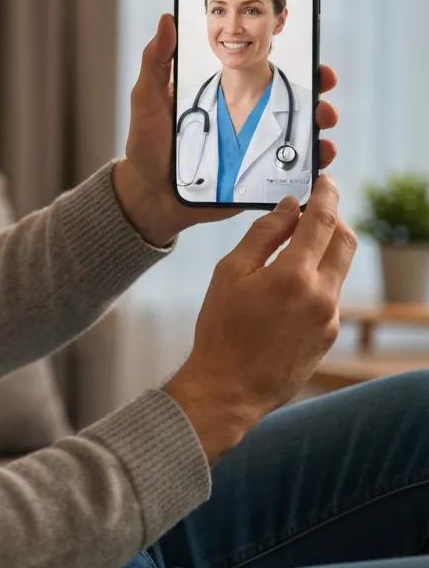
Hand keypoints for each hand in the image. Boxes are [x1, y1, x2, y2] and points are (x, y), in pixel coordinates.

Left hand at [113, 13, 340, 245]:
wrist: (148, 195)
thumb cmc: (146, 145)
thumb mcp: (148, 99)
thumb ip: (156, 61)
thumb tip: (167, 19)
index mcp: (226, 97)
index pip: (268, 76)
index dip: (297, 69)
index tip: (316, 62)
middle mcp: (245, 120)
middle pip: (293, 104)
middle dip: (318, 96)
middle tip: (325, 92)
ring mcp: (253, 150)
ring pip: (300, 135)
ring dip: (320, 125)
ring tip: (323, 123)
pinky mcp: (256, 178)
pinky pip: (292, 170)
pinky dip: (313, 163)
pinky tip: (320, 157)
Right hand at [163, 175, 357, 463]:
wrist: (229, 387)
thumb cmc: (221, 329)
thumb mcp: (229, 273)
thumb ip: (262, 234)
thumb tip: (288, 207)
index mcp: (294, 275)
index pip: (322, 221)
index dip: (326, 195)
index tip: (325, 180)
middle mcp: (322, 295)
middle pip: (345, 240)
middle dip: (334, 217)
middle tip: (315, 206)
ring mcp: (330, 317)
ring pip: (340, 268)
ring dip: (325, 248)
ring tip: (297, 244)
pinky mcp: (329, 335)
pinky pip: (331, 294)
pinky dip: (318, 277)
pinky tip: (290, 284)